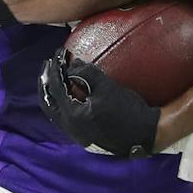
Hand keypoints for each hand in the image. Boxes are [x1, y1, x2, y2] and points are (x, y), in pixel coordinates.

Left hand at [39, 50, 158, 156]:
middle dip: (46, 83)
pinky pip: (65, 118)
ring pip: (55, 112)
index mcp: (72, 116)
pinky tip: (70, 94)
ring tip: (56, 78)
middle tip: (49, 66)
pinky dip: (63, 103)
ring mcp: (77, 136)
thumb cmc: (128, 111)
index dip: (55, 69)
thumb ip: (86, 74)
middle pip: (48, 103)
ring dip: (53, 94)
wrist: (147, 135)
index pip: (55, 88)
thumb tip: (72, 64)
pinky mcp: (85, 138)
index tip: (57, 55)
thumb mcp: (107, 88)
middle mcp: (70, 128)